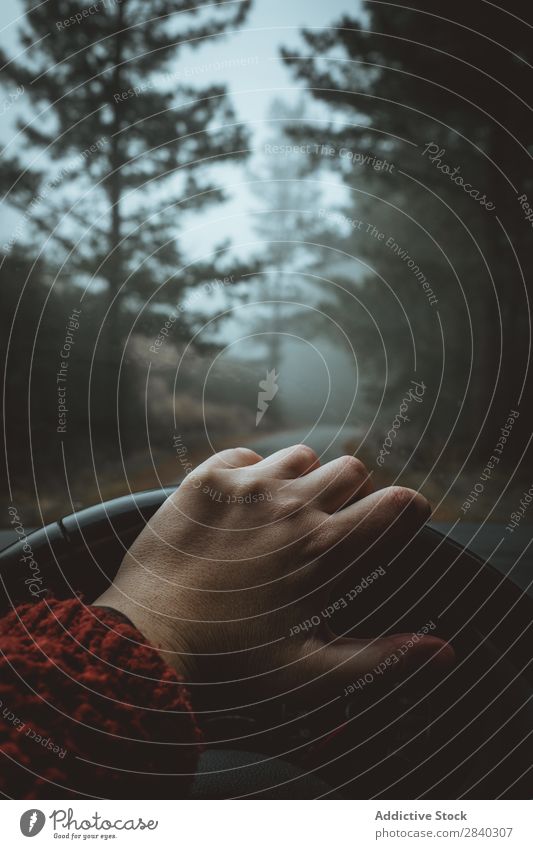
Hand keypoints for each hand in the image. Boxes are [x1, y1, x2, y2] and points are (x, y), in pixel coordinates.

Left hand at [95, 445, 453, 707]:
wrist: (144, 644)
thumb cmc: (231, 666)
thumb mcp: (311, 674)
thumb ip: (380, 658)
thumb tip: (442, 652)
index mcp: (327, 549)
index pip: (398, 504)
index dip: (408, 510)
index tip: (401, 521)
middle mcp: (293, 505)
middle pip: (352, 468)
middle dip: (351, 493)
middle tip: (327, 527)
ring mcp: (247, 486)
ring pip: (301, 455)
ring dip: (301, 479)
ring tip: (280, 516)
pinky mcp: (205, 478)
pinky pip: (246, 455)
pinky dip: (250, 474)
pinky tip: (238, 508)